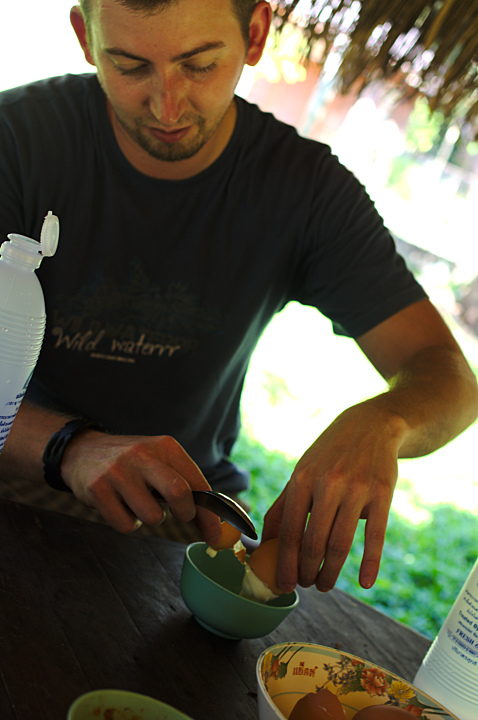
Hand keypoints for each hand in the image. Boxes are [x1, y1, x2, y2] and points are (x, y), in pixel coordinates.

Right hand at [61, 430, 221, 542]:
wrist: (82, 451)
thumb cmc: (131, 463)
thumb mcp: (158, 460)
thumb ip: (184, 484)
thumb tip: (212, 524)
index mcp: (165, 446)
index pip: (197, 483)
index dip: (210, 514)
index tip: (216, 535)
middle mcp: (143, 455)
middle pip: (179, 493)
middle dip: (185, 514)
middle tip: (180, 516)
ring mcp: (119, 472)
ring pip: (152, 516)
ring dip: (149, 518)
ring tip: (138, 502)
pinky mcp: (98, 489)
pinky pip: (125, 525)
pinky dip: (127, 523)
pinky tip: (119, 505)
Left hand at [261, 400, 405, 592]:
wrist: (371, 425)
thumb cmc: (329, 455)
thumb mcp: (302, 471)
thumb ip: (283, 506)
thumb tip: (264, 544)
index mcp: (302, 479)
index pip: (289, 531)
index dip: (285, 564)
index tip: (284, 585)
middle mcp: (328, 483)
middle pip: (314, 542)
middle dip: (308, 572)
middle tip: (307, 586)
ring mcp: (357, 488)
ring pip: (341, 543)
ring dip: (332, 573)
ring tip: (325, 585)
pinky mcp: (383, 493)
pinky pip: (375, 535)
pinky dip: (370, 563)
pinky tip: (365, 582)